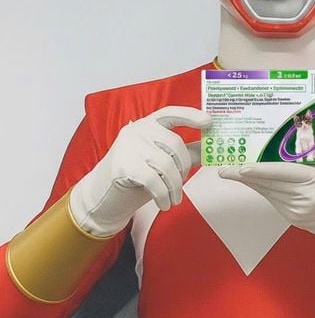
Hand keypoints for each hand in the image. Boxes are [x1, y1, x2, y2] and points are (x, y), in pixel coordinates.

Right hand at [70, 106, 210, 236]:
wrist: (102, 196)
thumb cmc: (136, 176)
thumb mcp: (162, 161)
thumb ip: (185, 152)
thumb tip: (210, 148)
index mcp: (148, 124)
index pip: (171, 113)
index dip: (191, 115)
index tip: (209, 121)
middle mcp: (137, 129)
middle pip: (175, 143)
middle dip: (184, 168)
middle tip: (182, 184)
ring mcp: (128, 145)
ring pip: (166, 164)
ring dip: (175, 187)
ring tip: (174, 199)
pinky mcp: (122, 165)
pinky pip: (154, 180)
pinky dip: (164, 195)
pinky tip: (164, 204)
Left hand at [218, 119, 314, 252]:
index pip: (287, 174)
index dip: (264, 170)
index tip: (244, 166)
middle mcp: (305, 199)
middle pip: (270, 184)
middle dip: (246, 174)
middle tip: (224, 165)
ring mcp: (296, 210)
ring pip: (266, 191)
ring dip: (248, 180)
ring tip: (228, 169)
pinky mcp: (290, 215)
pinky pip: (270, 197)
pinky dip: (258, 186)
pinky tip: (246, 177)